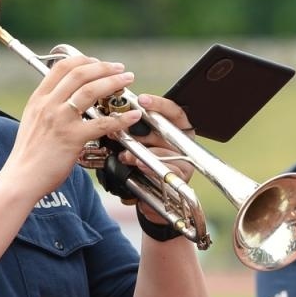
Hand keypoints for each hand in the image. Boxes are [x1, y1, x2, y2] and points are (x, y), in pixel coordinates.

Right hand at [5, 55, 143, 199]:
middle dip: (104, 67)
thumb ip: (48, 107)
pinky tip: (133, 115)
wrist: (21, 178)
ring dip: (114, 82)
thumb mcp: (33, 121)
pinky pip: (103, 123)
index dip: (84, 60)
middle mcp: (48, 105)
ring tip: (127, 80)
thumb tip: (65, 98)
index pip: (61, 67)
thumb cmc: (29, 154)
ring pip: (91, 91)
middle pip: (80, 74)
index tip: (99, 62)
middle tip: (120, 69)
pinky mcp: (73, 138)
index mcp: (38, 98)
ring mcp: (61, 120)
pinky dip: (122, 118)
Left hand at [116, 94, 197, 222]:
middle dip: (147, 130)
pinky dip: (154, 169)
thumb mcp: (136, 145)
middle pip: (171, 131)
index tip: (142, 100)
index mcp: (175, 129)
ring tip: (129, 156)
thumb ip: (129, 132)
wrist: (148, 196)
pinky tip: (141, 168)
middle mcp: (183, 143)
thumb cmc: (143, 165)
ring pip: (170, 152)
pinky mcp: (182, 177)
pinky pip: (171, 171)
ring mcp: (185, 160)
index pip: (172, 111)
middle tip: (128, 128)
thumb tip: (110, 120)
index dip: (159, 104)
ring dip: (147, 152)